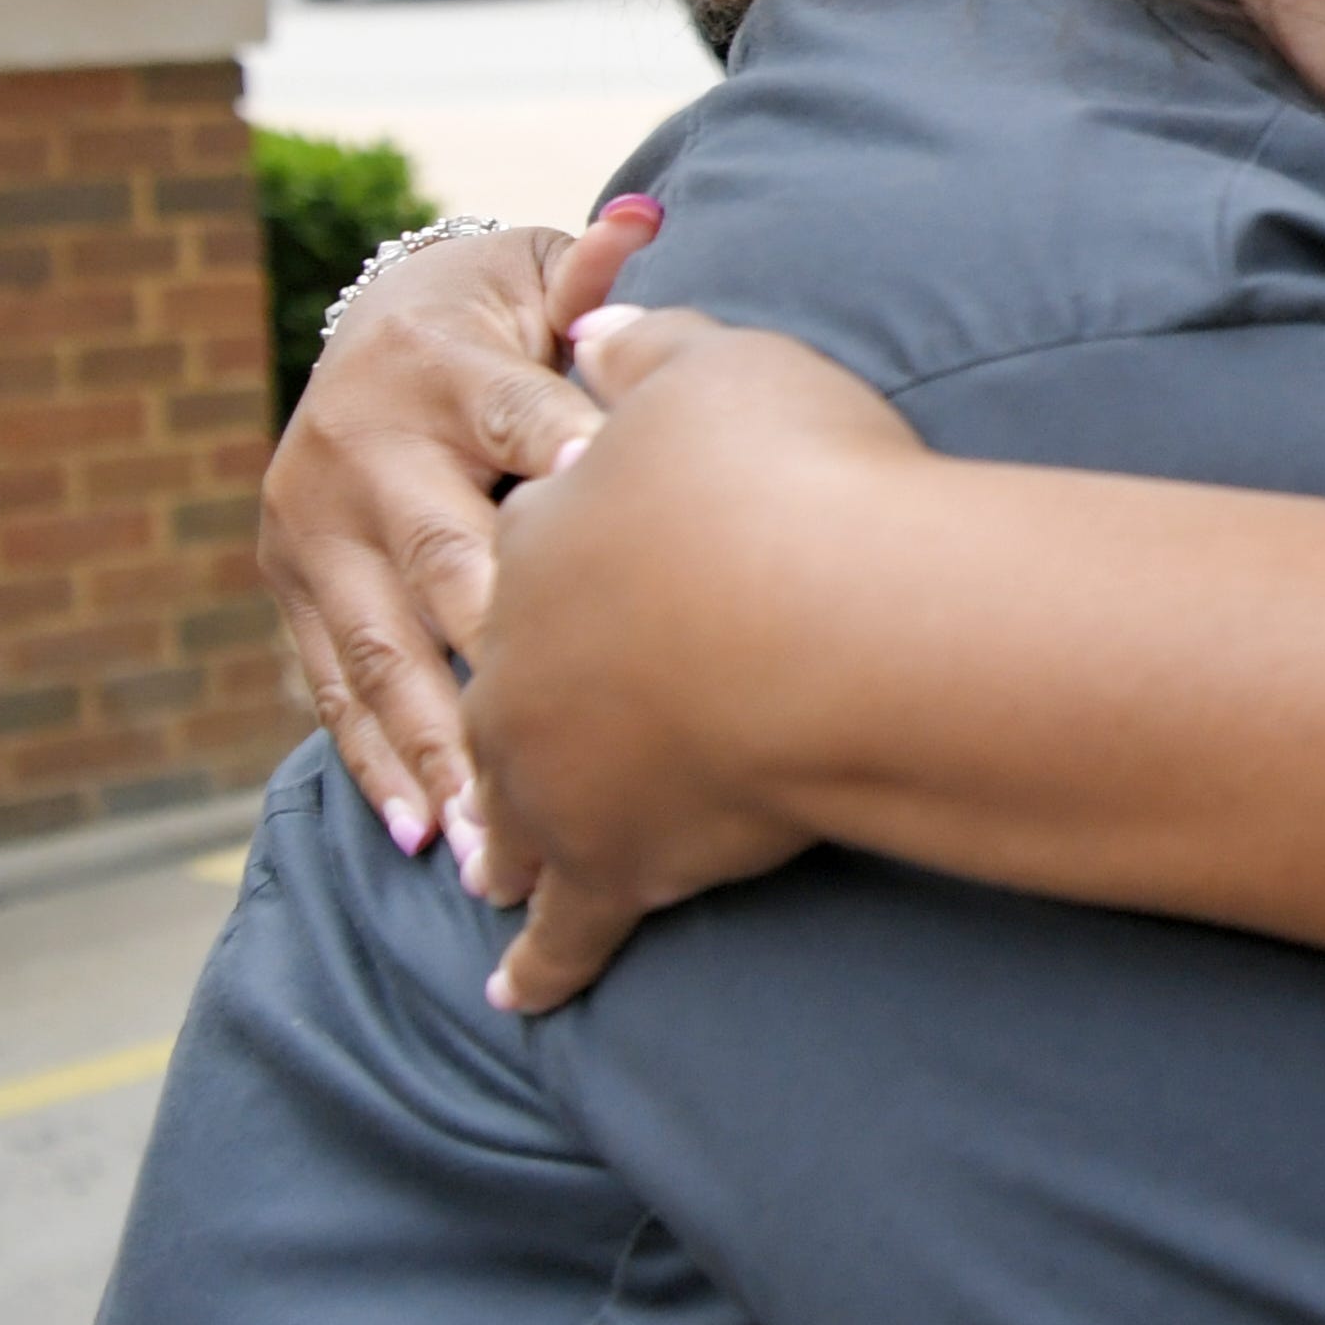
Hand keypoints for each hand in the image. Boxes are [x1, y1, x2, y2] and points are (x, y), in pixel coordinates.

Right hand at [259, 199, 657, 852]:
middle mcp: (362, 452)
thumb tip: (641, 222)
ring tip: (491, 839)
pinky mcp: (291, 591)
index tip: (623, 530)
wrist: (381, 330)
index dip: (568, 471)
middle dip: (503, 652)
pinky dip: (378, 761)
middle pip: (442, 560)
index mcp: (438, 371)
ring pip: (383, 649)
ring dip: (438, 748)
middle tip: (566, 735)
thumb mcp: (537, 288)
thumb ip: (590, 280)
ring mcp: (314, 531)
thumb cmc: (504, 326)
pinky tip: (421, 832)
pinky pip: (334, 688)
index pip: (515, 422)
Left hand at [463, 309, 926, 1010]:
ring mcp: (552, 769)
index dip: (564, 552)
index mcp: (540, 536)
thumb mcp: (720, 370)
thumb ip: (650, 351)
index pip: (530, 543)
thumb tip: (597, 328)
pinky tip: (520, 996)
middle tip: (503, 738)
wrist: (837, 616)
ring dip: (501, 840)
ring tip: (487, 870)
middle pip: (500, 684)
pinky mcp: (610, 863)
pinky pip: (564, 928)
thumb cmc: (795, 481)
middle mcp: (519, 656)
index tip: (599, 565)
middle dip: (499, 709)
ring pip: (510, 810)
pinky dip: (543, 962)